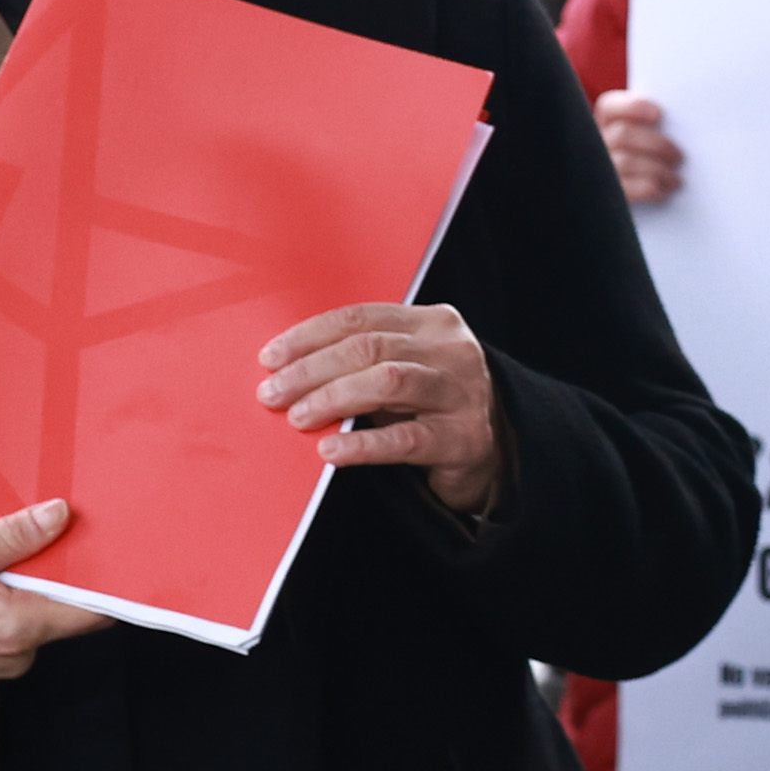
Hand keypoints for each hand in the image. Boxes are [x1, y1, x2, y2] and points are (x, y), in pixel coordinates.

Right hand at [0, 500, 110, 691]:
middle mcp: (20, 653)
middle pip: (67, 606)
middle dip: (60, 566)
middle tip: (46, 525)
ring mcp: (5, 660)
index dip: (106, 575)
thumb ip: (9, 537)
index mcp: (17, 628)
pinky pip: (14, 621)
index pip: (93, 609)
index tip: (107, 541)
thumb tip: (59, 516)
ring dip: (28, 578)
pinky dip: (7, 594)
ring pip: (38, 611)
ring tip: (2, 546)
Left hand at [262, 302, 506, 515]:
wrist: (498, 453)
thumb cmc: (435, 407)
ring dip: (332, 398)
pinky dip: (362, 444)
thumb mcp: (406, 368)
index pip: (360, 317)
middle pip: (369, 347)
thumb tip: (290, 369)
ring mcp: (462, 393)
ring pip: (387, 382)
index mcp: (432, 322)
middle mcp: (451, 350)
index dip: (309, 336)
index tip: (271, 358)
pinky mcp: (464, 439)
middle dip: (311, 370)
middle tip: (273, 394)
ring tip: (298, 417)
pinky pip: (405, 439)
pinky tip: (331, 451)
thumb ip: (364, 361)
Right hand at [595, 91, 682, 204]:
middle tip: (679, 156)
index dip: (634, 107)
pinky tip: (663, 191)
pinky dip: (649, 188)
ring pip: (626, 161)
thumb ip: (651, 133)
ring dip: (658, 169)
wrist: (625, 215)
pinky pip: (627, 188)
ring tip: (676, 179)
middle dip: (656, 144)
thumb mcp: (642, 147)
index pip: (609, 107)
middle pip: (622, 134)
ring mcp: (597, 172)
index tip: (659, 115)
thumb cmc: (644, 171)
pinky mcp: (604, 197)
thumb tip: (676, 130)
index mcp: (602, 127)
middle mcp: (594, 147)